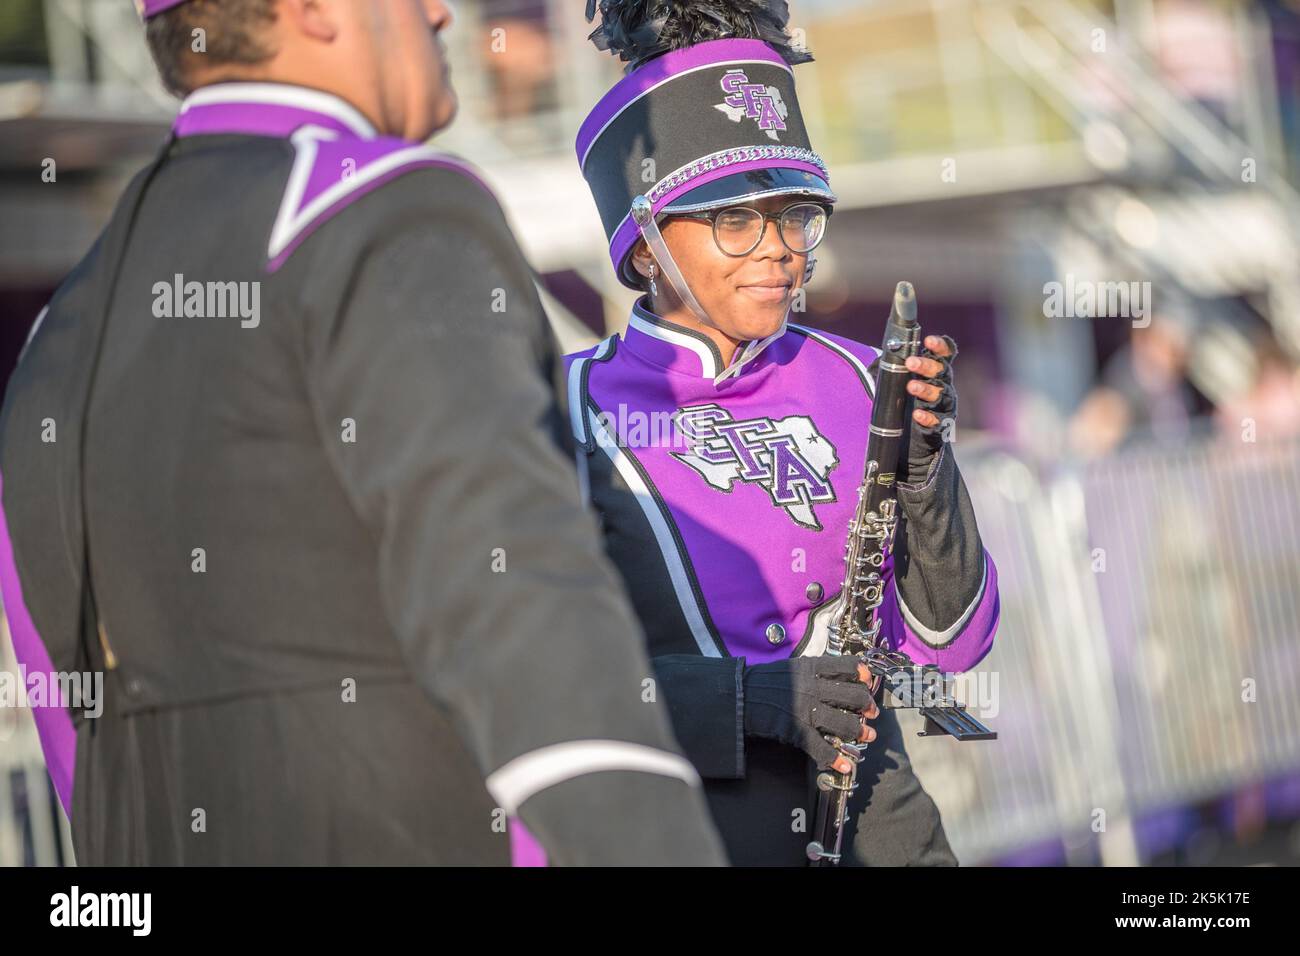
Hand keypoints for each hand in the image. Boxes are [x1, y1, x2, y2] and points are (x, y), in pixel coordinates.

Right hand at [742, 655, 880, 770]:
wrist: (739, 697)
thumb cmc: (764, 682)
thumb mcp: (791, 668)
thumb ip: (813, 672)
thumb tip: (836, 679)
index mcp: (811, 668)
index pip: (846, 666)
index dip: (862, 673)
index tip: (868, 679)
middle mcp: (812, 687)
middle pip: (852, 695)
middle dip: (867, 705)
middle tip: (871, 712)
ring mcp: (805, 710)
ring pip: (844, 722)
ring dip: (860, 731)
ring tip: (868, 735)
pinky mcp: (797, 731)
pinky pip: (821, 748)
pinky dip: (835, 759)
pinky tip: (845, 766)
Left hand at [902, 334, 957, 483]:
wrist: (908, 446)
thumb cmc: (903, 407)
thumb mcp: (895, 386)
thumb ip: (891, 370)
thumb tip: (878, 357)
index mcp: (934, 374)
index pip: (944, 355)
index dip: (940, 346)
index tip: (928, 340)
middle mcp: (942, 388)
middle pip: (942, 372)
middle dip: (927, 365)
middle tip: (911, 361)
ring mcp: (943, 408)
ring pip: (941, 395)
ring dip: (926, 389)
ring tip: (911, 387)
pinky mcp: (939, 429)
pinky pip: (937, 422)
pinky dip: (928, 418)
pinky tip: (917, 415)